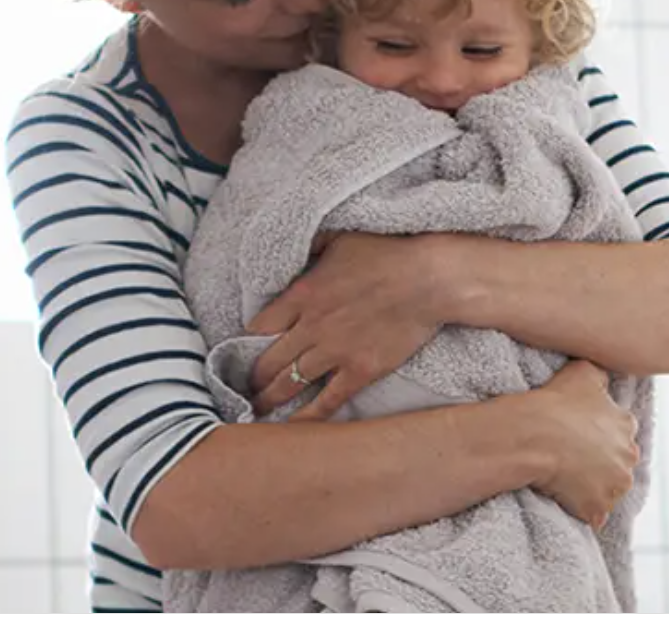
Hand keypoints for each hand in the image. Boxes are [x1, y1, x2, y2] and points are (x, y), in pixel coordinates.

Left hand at [247, 232, 444, 419]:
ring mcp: (336, 351)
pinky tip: (293, 428)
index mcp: (303, 294)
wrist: (428, 278)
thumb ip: (310, 248)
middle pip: (268, 361)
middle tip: (245, 388)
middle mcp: (312, 326)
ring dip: (270, 399)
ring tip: (259, 409)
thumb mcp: (339, 238)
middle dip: (252, 378)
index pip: (258, 326)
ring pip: (290, 383)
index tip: (240, 352)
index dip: (245, 342)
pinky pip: (327, 401)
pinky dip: (308, 417)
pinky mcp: (361, 370)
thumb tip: (293, 249)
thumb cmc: (386, 252)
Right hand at [523, 360, 639, 528]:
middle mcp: (627, 458)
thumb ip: (601, 374)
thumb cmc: (556, 401)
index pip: (621, 432)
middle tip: (573, 455)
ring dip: (592, 486)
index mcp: (625, 426)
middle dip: (601, 462)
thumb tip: (605, 378)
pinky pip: (592, 514)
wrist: (533, 435)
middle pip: (618, 463)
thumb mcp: (583, 371)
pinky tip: (563, 496)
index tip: (582, 432)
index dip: (601, 433)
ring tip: (566, 476)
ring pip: (608, 490)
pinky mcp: (596, 509)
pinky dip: (580, 508)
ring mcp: (614, 487)